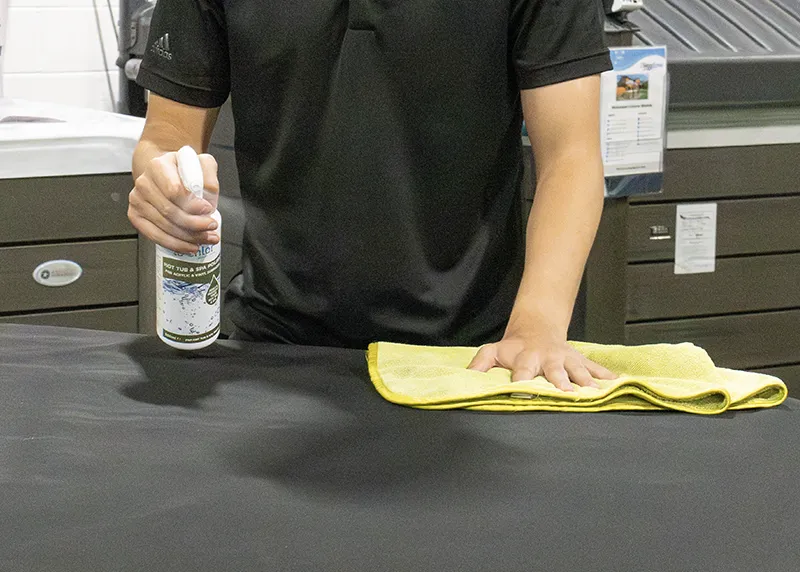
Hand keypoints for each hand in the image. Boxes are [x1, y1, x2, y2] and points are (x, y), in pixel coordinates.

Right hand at [128, 151, 220, 253]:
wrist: (168, 174)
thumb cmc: (185, 171)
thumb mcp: (202, 164)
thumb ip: (208, 174)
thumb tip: (208, 192)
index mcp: (158, 166)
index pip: (174, 190)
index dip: (192, 204)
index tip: (208, 209)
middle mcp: (144, 182)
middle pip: (169, 211)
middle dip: (194, 224)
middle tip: (211, 227)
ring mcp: (137, 200)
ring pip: (164, 226)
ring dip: (188, 237)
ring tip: (206, 238)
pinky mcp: (135, 215)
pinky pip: (155, 235)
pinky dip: (175, 244)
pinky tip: (190, 245)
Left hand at [467, 331, 616, 391]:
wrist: (536, 327)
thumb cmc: (513, 347)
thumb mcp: (492, 351)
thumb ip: (479, 365)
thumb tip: (466, 379)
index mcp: (526, 358)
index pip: (522, 371)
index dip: (521, 381)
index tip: (522, 391)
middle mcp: (548, 358)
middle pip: (554, 370)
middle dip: (560, 381)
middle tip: (566, 393)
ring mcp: (566, 358)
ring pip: (577, 369)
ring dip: (586, 380)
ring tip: (594, 392)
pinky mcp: (579, 359)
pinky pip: (594, 367)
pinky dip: (605, 375)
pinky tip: (616, 383)